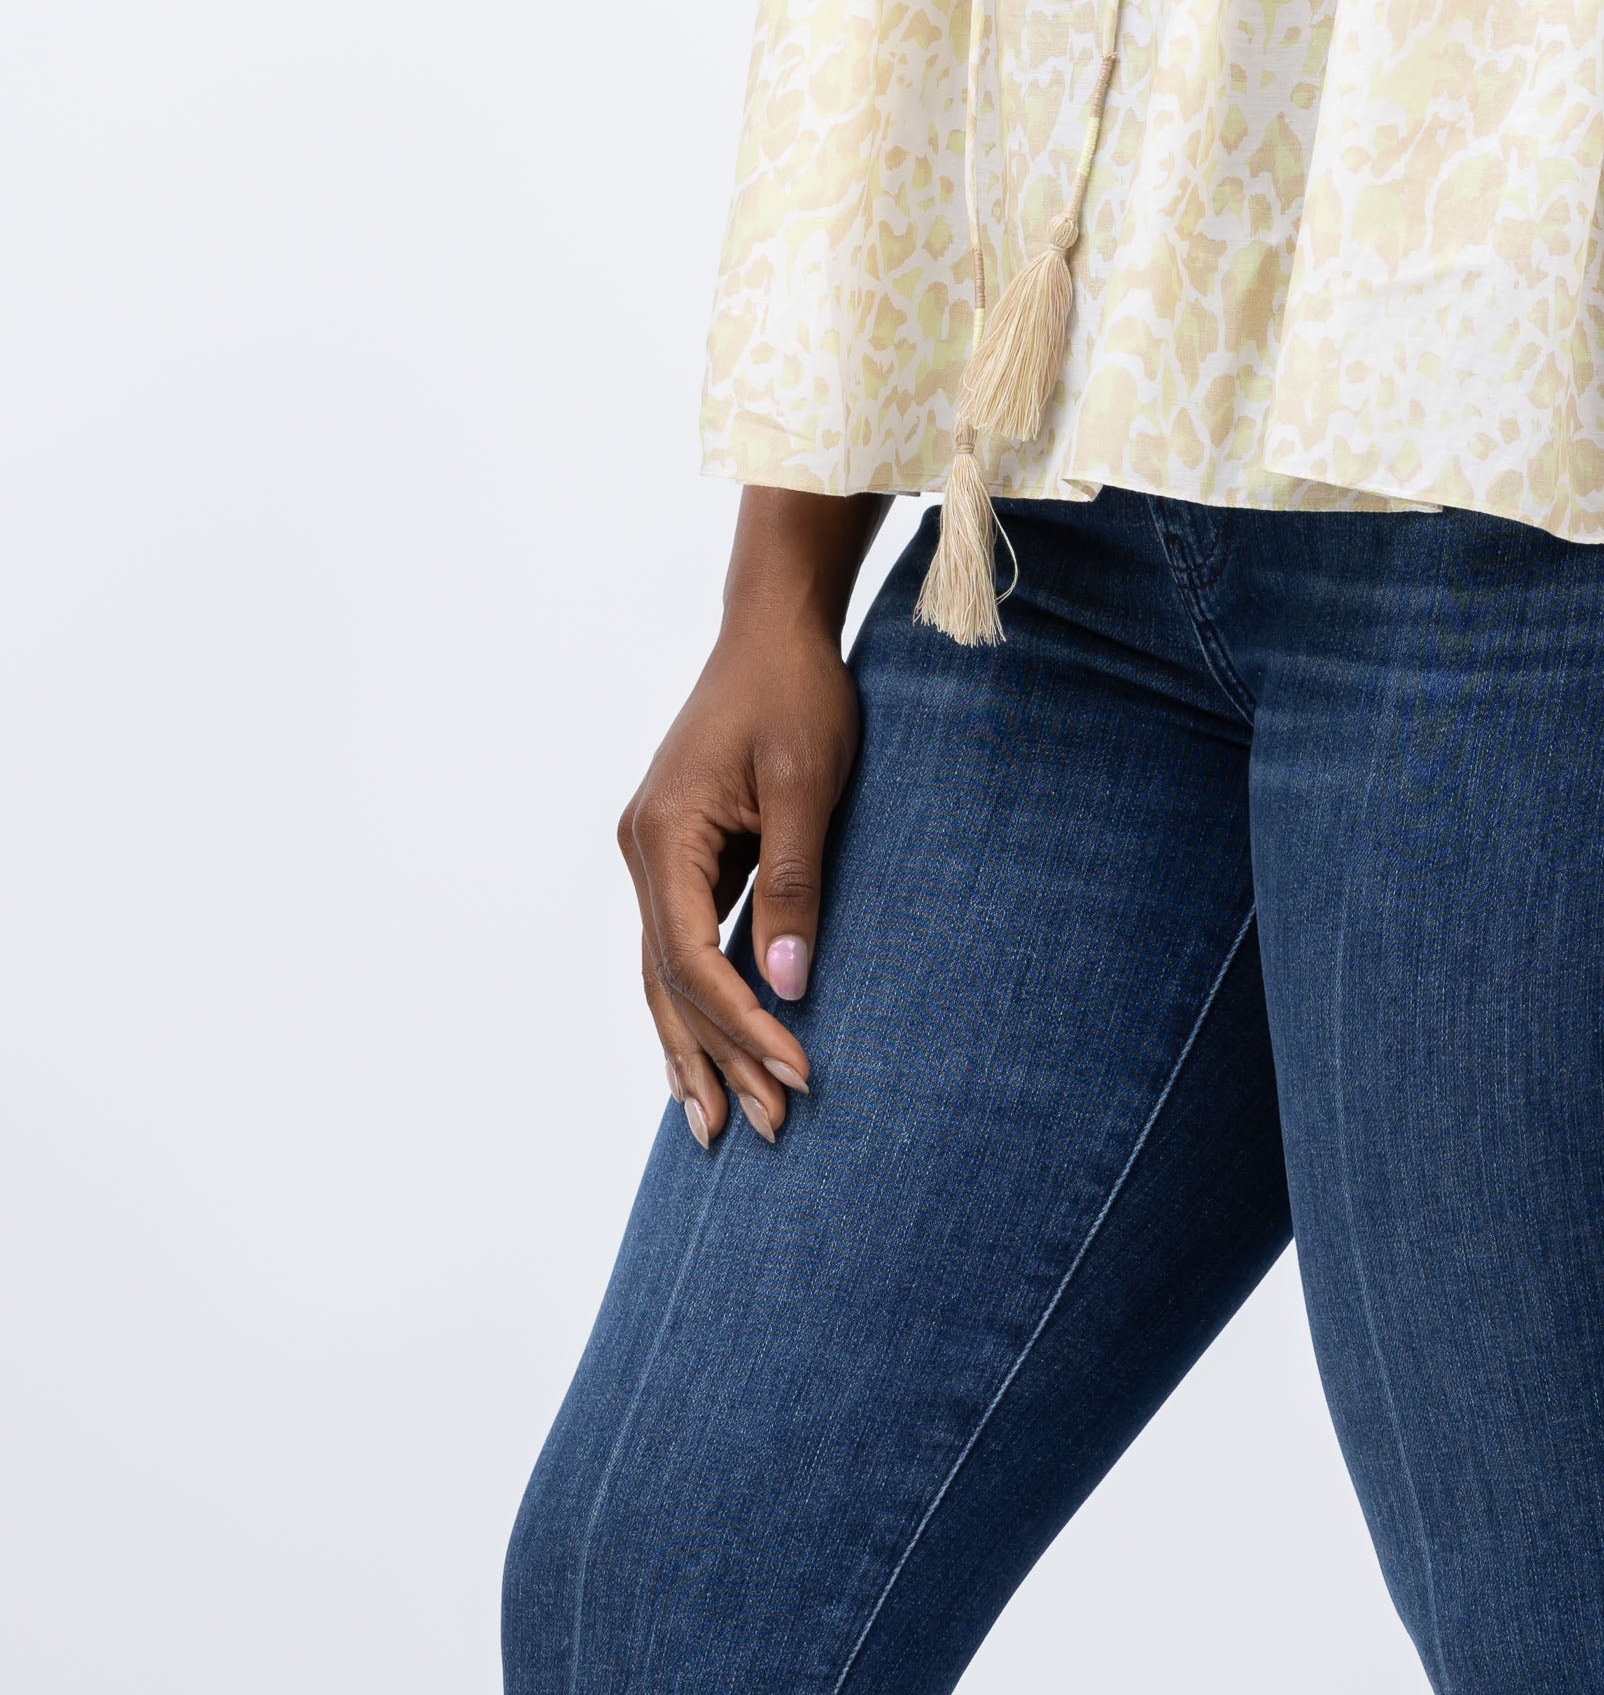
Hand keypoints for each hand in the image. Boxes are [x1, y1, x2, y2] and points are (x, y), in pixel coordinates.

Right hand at [617, 556, 865, 1151]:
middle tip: (764, 1130)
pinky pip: (680, 944)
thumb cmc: (795, 693)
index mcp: (662, 835)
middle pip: (670, 981)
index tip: (800, 1070)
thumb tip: (787, 983)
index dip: (744, 1023)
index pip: (692, 960)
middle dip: (717, 1057)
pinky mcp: (678, 852)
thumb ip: (792, 883)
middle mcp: (643, 851)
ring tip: (721, 1123)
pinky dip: (698, 1000)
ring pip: (665, 973)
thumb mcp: (806, 783)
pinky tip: (713, 1050)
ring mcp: (654, 854)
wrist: (773, 627)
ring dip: (698, 1045)